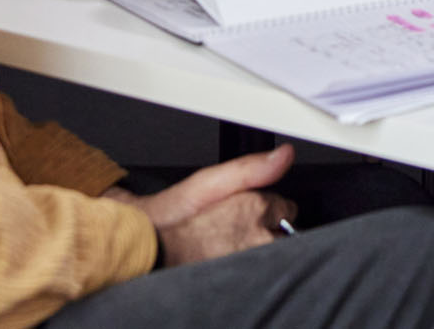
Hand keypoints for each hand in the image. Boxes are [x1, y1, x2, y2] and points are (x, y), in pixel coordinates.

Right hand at [115, 144, 296, 267]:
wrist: (148, 248)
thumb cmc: (174, 216)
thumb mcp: (209, 181)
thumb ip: (252, 168)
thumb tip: (285, 155)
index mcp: (253, 209)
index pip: (285, 207)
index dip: (267, 206)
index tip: (248, 210)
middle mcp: (257, 240)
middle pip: (282, 232)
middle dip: (266, 227)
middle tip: (235, 228)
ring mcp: (250, 262)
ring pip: (271, 251)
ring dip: (258, 245)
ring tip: (228, 243)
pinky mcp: (241, 278)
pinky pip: (257, 268)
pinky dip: (247, 262)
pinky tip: (225, 256)